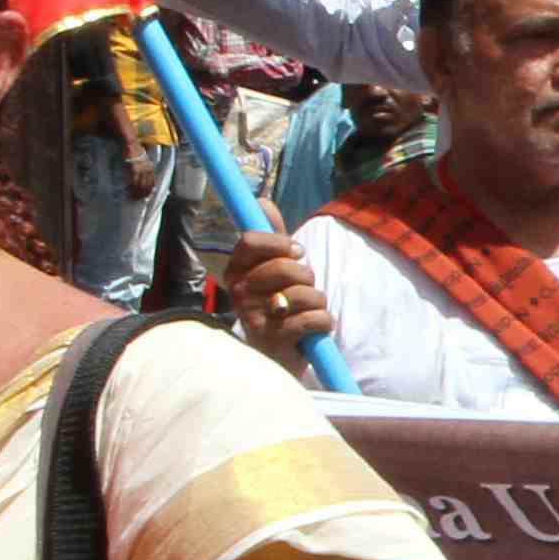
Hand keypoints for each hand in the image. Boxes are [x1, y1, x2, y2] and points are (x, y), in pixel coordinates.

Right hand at [212, 231, 332, 375]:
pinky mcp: (274, 340)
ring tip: (306, 312)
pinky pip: (314, 318)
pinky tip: (314, 329)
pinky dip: (323, 323)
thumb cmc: (277, 308)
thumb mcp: (273, 270)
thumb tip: (262, 202)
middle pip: (285, 266)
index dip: (280, 242)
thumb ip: (271, 236)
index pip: (250, 240)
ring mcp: (254, 317)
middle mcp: (238, 294)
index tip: (296, 252)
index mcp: (235, 273)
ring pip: (304, 293)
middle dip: (307, 277)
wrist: (276, 358)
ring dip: (317, 302)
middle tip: (303, 289)